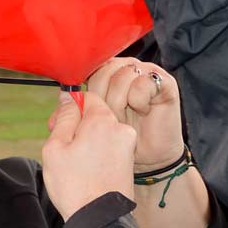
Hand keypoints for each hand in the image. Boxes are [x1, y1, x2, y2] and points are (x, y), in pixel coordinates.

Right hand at [41, 91, 136, 217]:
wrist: (99, 220)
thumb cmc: (74, 186)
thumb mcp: (56, 147)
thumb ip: (63, 118)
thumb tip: (68, 99)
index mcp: (103, 120)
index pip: (86, 97)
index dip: (68, 108)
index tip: (55, 124)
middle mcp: (120, 129)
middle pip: (95, 115)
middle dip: (77, 126)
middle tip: (61, 147)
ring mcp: (127, 146)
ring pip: (101, 133)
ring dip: (86, 141)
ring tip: (73, 163)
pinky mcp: (129, 162)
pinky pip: (109, 148)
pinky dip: (97, 154)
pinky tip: (86, 171)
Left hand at [67, 58, 183, 171]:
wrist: (151, 159)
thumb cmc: (120, 142)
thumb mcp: (91, 126)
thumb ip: (75, 111)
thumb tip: (62, 96)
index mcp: (110, 74)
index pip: (92, 69)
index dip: (91, 91)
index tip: (95, 113)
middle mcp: (128, 69)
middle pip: (106, 70)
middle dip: (106, 99)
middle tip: (114, 118)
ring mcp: (147, 73)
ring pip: (124, 76)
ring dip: (122, 102)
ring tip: (128, 116)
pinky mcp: (165, 82)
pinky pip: (143, 82)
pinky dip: (139, 100)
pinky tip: (143, 111)